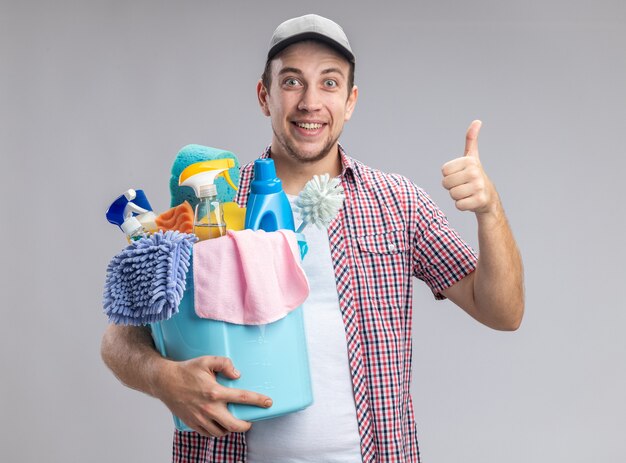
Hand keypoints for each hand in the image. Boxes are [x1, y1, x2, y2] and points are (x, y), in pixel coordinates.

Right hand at [153, 356, 272, 437]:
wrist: (165, 381)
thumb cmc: (187, 370)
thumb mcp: (207, 361)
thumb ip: (225, 363)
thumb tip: (237, 374)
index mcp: (215, 392)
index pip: (242, 398)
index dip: (258, 401)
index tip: (268, 403)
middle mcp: (209, 408)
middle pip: (234, 425)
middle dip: (246, 425)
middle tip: (249, 420)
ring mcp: (200, 418)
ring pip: (221, 432)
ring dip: (230, 428)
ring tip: (233, 421)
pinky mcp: (192, 423)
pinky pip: (209, 433)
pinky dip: (216, 430)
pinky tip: (219, 423)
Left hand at [441, 120, 497, 214]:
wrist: (488, 197)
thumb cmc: (475, 176)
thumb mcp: (472, 157)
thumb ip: (471, 139)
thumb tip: (477, 121)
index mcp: (470, 161)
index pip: (444, 171)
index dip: (449, 175)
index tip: (460, 175)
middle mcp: (475, 172)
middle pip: (446, 183)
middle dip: (452, 187)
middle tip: (463, 186)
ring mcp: (478, 187)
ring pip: (452, 194)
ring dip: (457, 197)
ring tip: (467, 193)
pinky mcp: (479, 201)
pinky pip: (458, 205)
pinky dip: (462, 206)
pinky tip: (470, 201)